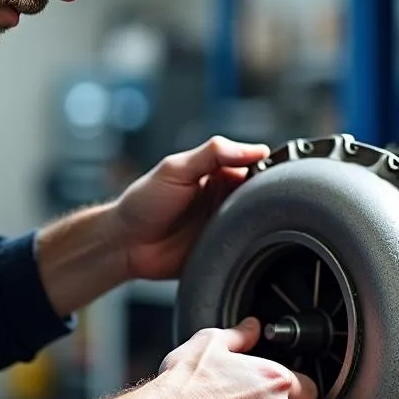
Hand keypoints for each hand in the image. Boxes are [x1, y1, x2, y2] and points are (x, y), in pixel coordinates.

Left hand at [110, 136, 269, 280]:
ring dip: (261, 225)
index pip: (256, 165)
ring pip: (260, 223)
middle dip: (268, 199)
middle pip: (263, 195)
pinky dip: (252, 249)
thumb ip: (213, 153)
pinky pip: (247, 250)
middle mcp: (225, 198)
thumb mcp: (175, 169)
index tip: (273, 175)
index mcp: (217, 173)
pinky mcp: (224, 250)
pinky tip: (248, 245)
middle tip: (263, 204)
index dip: (267, 169)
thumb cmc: (142, 202)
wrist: (124, 244)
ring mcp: (226, 225)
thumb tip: (255, 148)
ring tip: (253, 224)